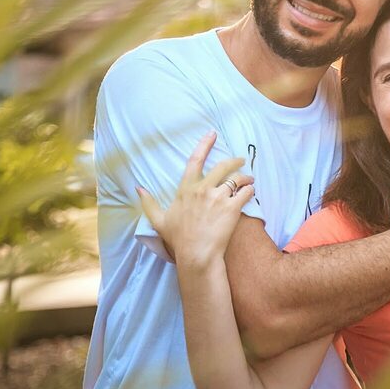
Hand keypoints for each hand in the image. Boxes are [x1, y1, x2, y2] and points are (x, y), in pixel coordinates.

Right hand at [138, 131, 253, 268]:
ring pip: (237, 179)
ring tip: (250, 180)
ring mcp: (218, 198)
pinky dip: (250, 190)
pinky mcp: (232, 208)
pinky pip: (246, 192)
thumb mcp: (159, 220)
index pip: (195, 160)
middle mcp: (202, 189)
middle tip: (241, 161)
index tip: (212, 133)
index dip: (204, 144)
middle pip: (222, 166)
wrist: (196, 255)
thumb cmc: (178, 240)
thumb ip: (149, 202)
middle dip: (234, 161)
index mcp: (186, 190)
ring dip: (245, 177)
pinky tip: (251, 192)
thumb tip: (138, 188)